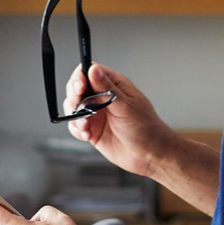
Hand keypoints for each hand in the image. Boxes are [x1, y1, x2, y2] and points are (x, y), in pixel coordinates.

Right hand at [62, 60, 173, 177]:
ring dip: (75, 116)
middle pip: (76, 88)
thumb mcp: (126, 106)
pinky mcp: (92, 129)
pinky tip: (87, 135)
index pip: (89, 71)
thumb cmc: (146, 128)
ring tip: (86, 126)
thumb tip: (93, 69)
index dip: (80, 77)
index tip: (79, 87)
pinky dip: (77, 130)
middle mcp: (103, 97)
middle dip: (74, 97)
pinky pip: (76, 125)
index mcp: (114, 85)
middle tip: (79, 107)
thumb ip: (107, 89)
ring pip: (73, 107)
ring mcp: (96, 113)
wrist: (149, 155)